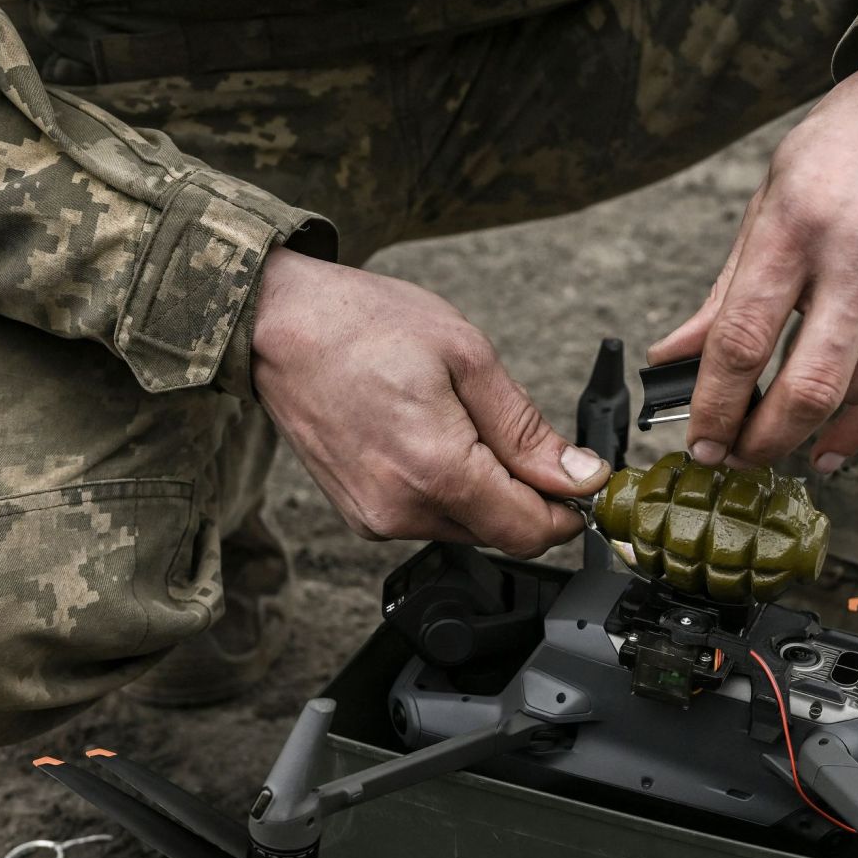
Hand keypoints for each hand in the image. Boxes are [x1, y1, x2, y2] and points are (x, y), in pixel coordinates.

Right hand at [250, 251, 609, 557]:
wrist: (277, 325)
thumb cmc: (362, 325)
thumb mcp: (468, 358)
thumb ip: (527, 431)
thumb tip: (579, 476)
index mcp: (437, 474)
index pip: (530, 532)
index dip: (568, 510)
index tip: (580, 479)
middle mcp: (402, 512)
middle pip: (500, 533)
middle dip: (525, 492)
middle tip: (512, 430)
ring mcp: (375, 519)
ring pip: (466, 526)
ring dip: (484, 489)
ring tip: (457, 421)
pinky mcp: (360, 516)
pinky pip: (428, 517)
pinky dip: (446, 487)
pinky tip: (427, 435)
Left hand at [649, 39, 857, 471]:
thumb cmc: (846, 148)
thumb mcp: (771, 200)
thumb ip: (726, 290)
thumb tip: (672, 359)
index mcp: (796, 225)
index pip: (742, 341)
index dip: (714, 407)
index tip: (698, 443)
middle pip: (807, 388)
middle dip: (761, 442)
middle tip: (735, 459)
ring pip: (856, 396)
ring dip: (809, 433)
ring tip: (776, 440)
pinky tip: (831, 449)